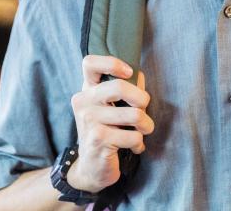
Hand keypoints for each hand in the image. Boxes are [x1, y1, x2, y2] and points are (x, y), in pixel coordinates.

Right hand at [67, 55, 154, 192]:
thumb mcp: (113, 107)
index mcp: (87, 90)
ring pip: (134, 114)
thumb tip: (138, 74)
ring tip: (142, 131)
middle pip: (120, 86)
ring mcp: (88, 121)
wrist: (92, 168)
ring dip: (146, 125)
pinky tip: (133, 147)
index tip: (128, 72)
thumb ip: (126, 87)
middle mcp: (83, 102)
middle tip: (144, 110)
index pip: (90, 63)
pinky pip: (133, 135)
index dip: (112, 63)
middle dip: (142, 100)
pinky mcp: (97, 139)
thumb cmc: (108, 131)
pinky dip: (139, 143)